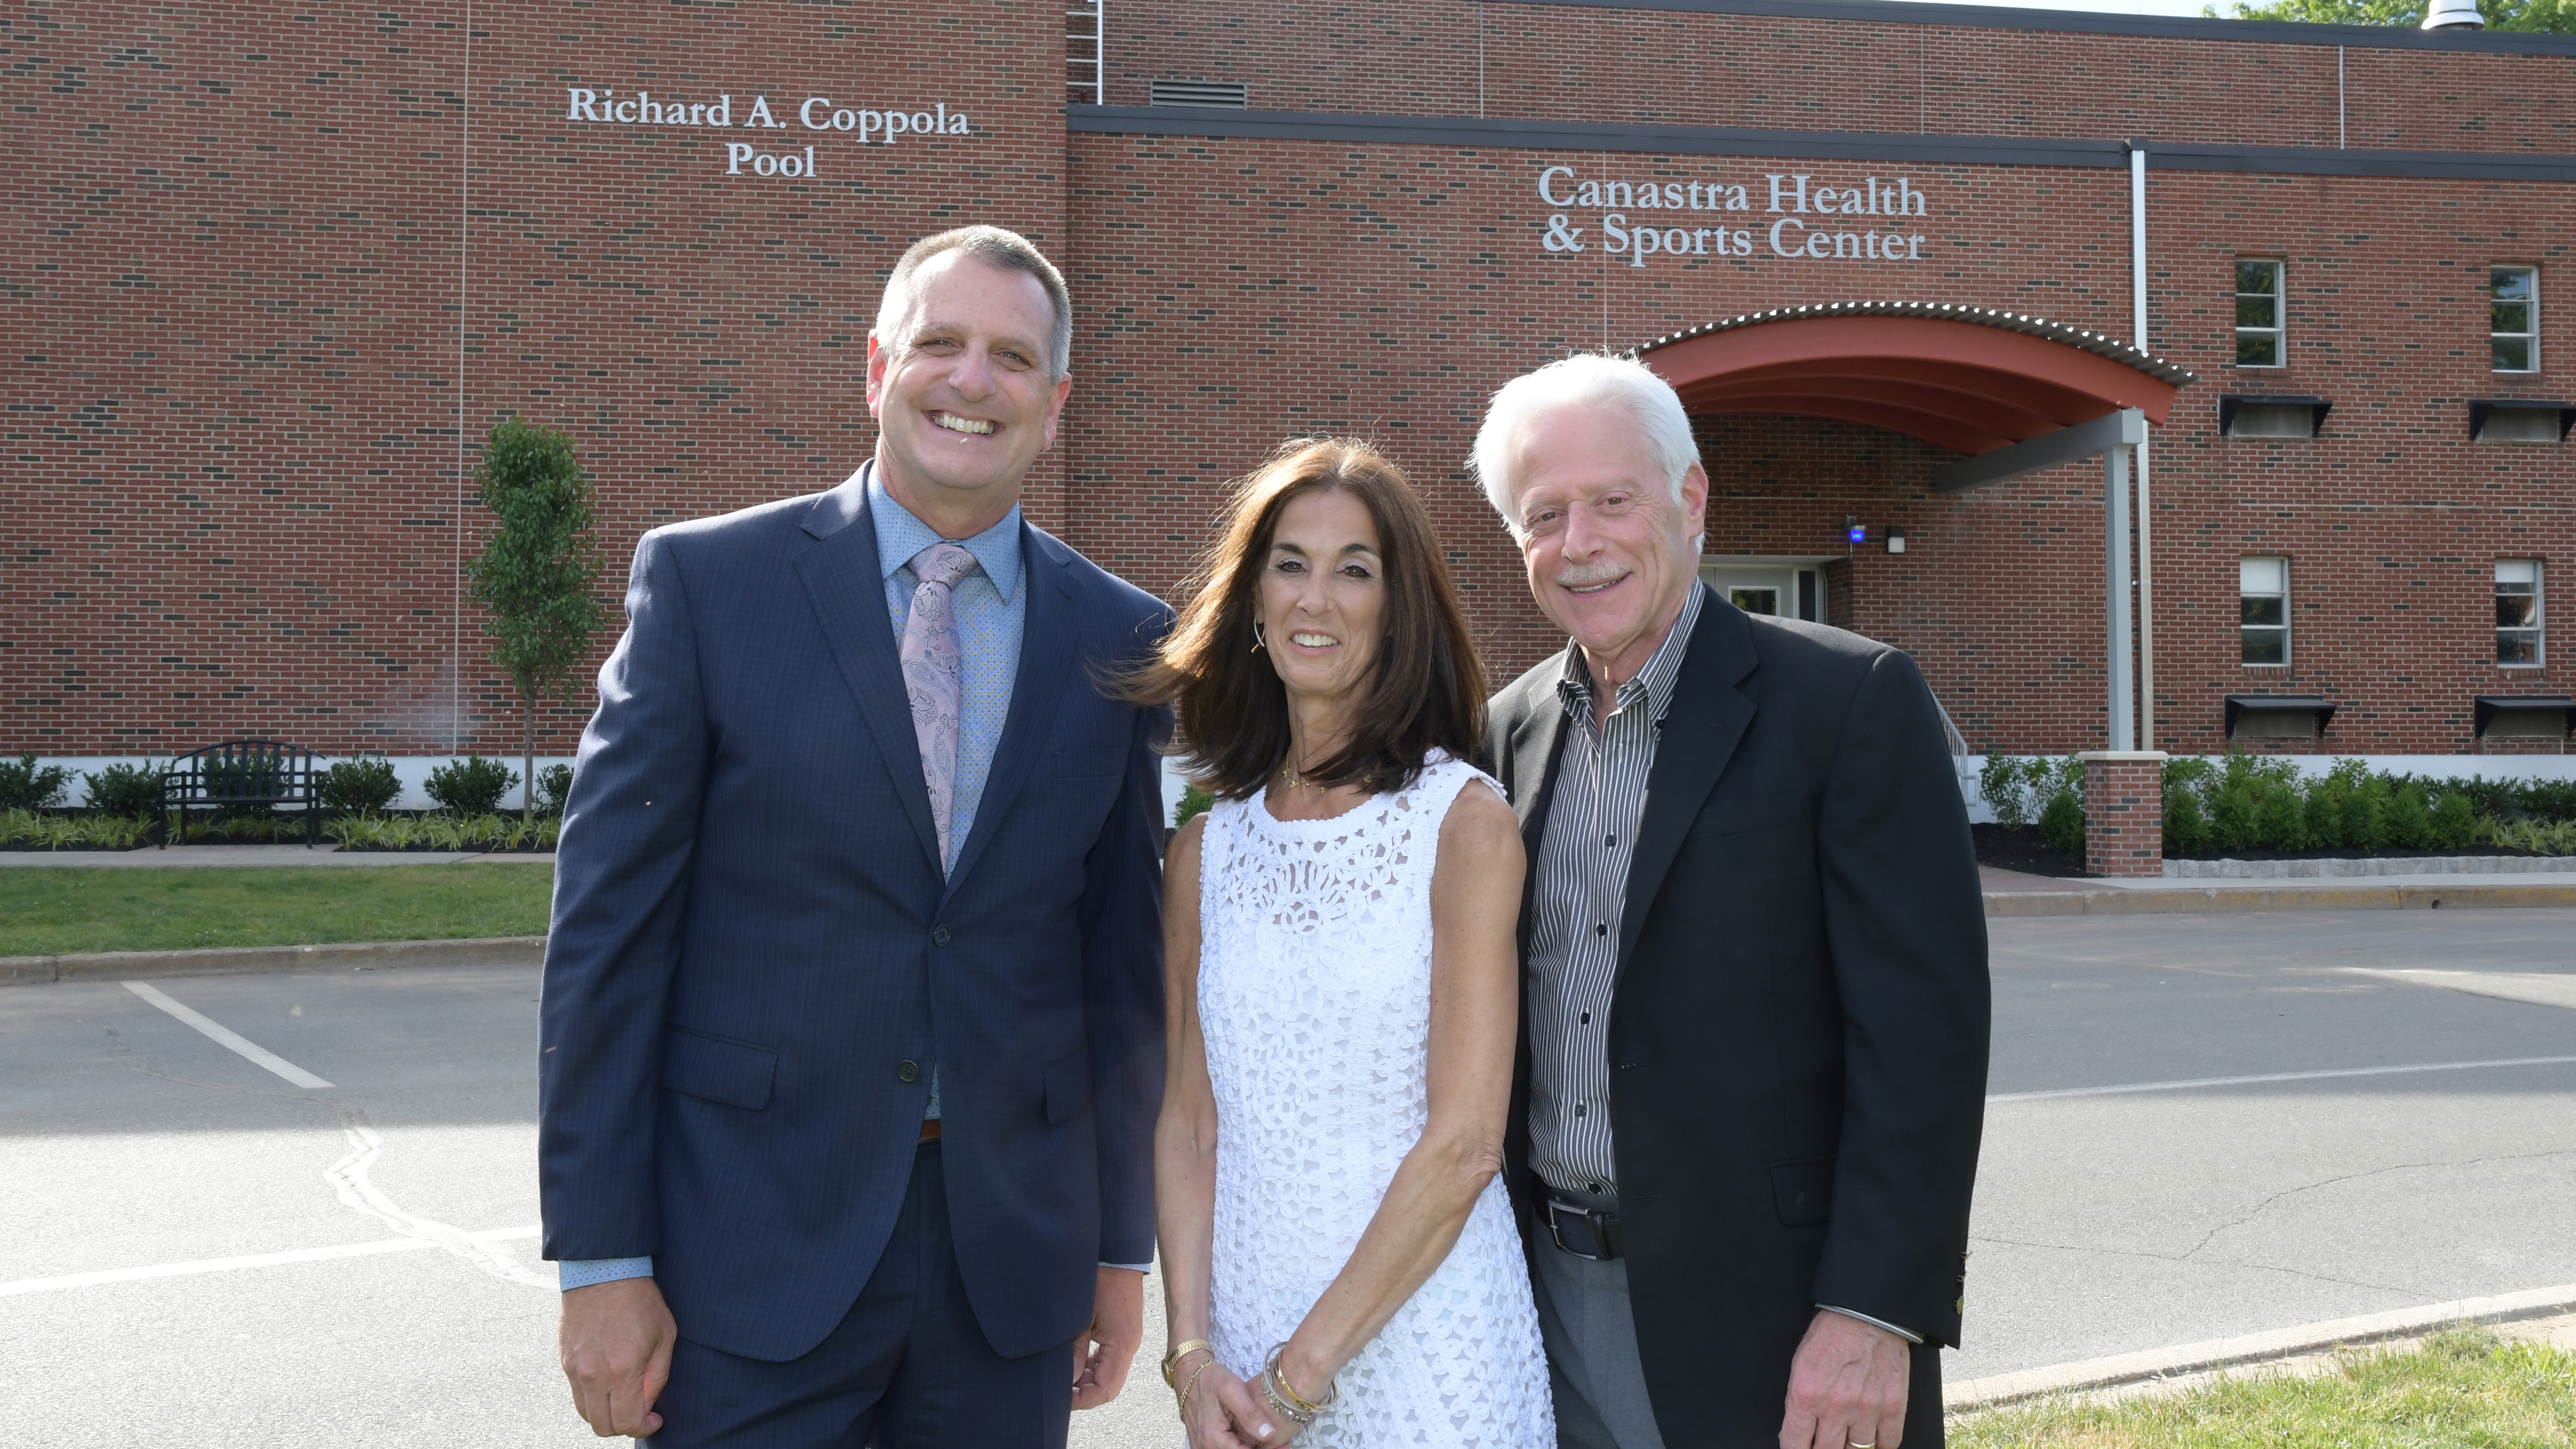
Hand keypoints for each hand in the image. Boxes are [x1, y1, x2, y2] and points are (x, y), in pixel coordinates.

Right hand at [559, 1276, 677, 1438]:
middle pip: (603, 1426)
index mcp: (622, 1370)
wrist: (603, 1271)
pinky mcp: (564, 1361)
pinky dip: (592, 1397)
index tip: (654, 1420)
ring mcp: (575, 1369)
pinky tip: (608, 1382)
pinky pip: (576, 1394)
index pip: (628, 1422)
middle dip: (624, 1426)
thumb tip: (647, 1404)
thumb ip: (657, 1377)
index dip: (644, 1428)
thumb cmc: (639, 1300)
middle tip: (639, 1412)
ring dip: (605, 1414)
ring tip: (623, 1397)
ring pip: (586, 1414)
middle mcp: (594, 1375)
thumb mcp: (664, 1337)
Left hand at [1072, 1267, 1144, 1408]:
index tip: (1061, 1398)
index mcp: (1122, 1344)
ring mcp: (1130, 1340)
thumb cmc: (1099, 1280)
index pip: (1105, 1389)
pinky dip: (1096, 1368)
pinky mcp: (1126, 1333)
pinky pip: (1112, 1361)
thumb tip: (1069, 1380)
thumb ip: (1076, 1351)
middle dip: (1086, 1394)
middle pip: (1110, 1387)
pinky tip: (1079, 1361)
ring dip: (1090, 1381)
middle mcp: (1130, 1346)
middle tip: (1061, 1391)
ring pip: (1111, 1376)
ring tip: (1066, 1377)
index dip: (1082, 1399)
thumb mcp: (1081, 1317)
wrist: (1119, 1256)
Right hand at [1183, 1360, 1302, 1448]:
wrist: (1190, 1375)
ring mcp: (1204, 1447)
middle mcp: (1206, 1448)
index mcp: (1213, 1438)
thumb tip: (1269, 1435)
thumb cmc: (1211, 1380)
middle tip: (1282, 1445)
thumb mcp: (1232, 1389)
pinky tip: (1255, 1441)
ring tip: (1271, 1443)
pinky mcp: (1206, 1444)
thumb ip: (1250, 1413)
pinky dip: (1241, 1446)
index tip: (1285, 1446)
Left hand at [1778, 1309, 1910, 1448]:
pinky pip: (1888, 1444)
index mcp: (1806, 1395)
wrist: (1866, 1313)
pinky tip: (1872, 1438)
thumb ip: (1799, 1402)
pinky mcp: (1893, 1407)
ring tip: (1847, 1436)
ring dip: (1850, 1446)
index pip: (1794, 1444)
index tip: (1800, 1448)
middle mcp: (1835, 1407)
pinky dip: (1880, 1445)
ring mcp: (1867, 1410)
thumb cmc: (1830, 1335)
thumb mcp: (1800, 1366)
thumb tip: (1799, 1432)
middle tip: (1824, 1442)